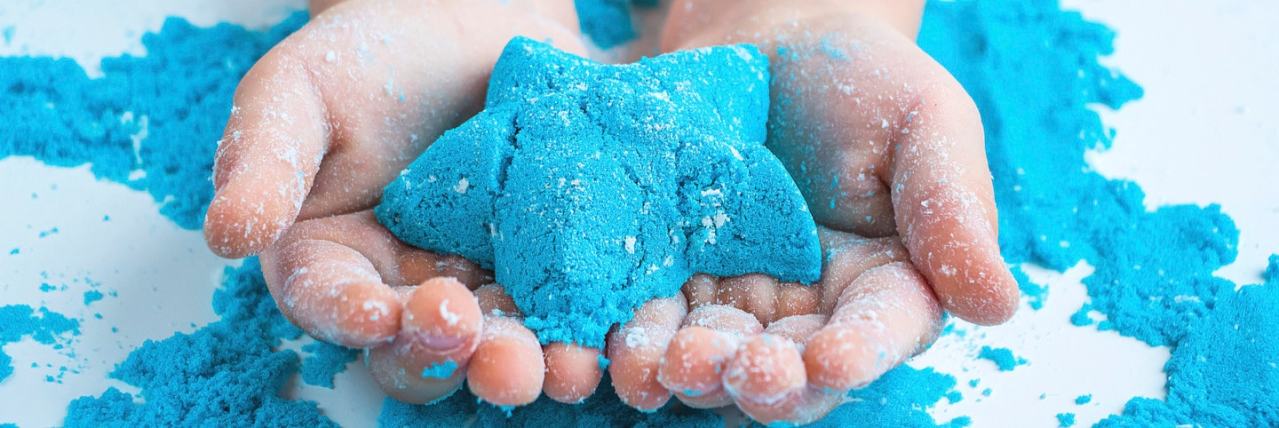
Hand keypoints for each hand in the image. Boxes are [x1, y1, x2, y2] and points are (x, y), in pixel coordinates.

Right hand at [204, 0, 609, 405]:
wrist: (470, 22)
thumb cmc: (369, 54)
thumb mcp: (299, 92)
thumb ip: (263, 160)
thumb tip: (226, 234)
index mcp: (332, 259)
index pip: (333, 302)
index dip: (356, 317)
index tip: (383, 313)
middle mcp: (405, 287)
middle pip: (423, 344)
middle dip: (457, 354)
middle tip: (491, 352)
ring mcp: (482, 281)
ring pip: (500, 341)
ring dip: (529, 361)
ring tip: (559, 365)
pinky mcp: (550, 268)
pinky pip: (570, 306)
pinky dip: (591, 325)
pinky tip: (616, 329)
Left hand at [601, 0, 1018, 423]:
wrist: (764, 38)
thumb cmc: (860, 76)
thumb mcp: (925, 122)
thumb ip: (954, 210)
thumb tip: (1000, 306)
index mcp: (885, 286)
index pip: (877, 335)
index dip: (856, 354)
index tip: (828, 358)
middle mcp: (808, 313)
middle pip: (788, 371)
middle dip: (760, 379)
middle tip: (734, 369)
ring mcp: (733, 301)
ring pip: (714, 362)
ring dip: (688, 372)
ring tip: (662, 364)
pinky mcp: (668, 280)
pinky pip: (650, 322)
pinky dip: (633, 339)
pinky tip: (616, 341)